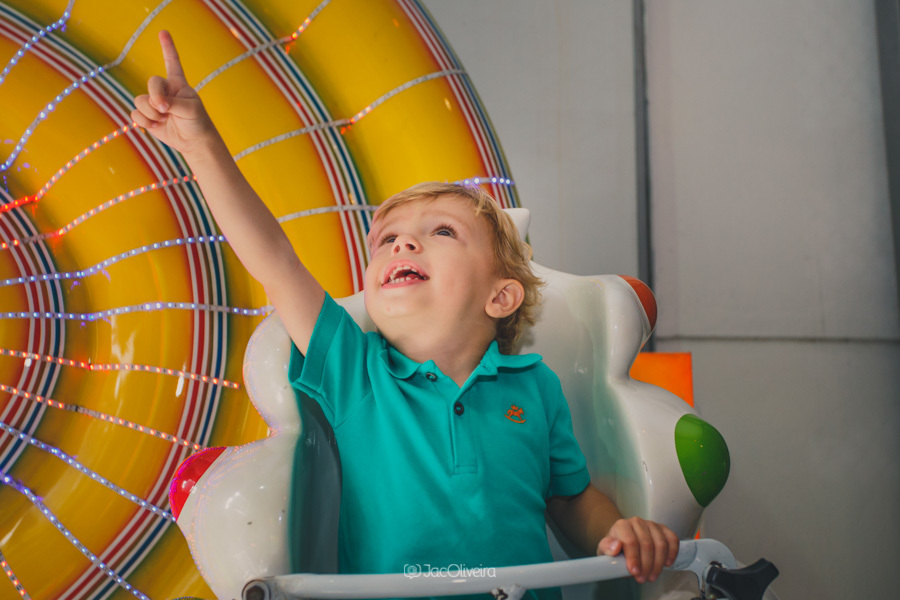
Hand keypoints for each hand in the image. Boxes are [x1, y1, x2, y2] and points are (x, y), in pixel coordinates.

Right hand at [131, 30, 213, 153]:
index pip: (172, 62)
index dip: (167, 47)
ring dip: (152, 113)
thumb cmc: (197, 122)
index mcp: (178, 84)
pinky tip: (157, 125)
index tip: (163, 32)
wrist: (194, 142)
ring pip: (140, 100)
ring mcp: (154, 102)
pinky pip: (136, 114)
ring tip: (165, 119)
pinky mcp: (146, 116)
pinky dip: (145, 122)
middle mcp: (164, 90)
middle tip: (165, 109)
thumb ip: (171, 102)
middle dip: (156, 97)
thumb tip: (154, 104)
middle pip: (152, 83)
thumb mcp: (189, 109)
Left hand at [597, 516, 679, 583]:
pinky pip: (672, 539)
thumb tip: (615, 546)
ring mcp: (652, 525)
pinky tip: (667, 564)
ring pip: (661, 544)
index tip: (634, 572)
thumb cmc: (615, 548)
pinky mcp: (663, 529)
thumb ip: (606, 548)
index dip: (634, 558)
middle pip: (647, 544)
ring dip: (658, 563)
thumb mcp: (604, 550)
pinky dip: (672, 552)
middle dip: (646, 565)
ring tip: (652, 576)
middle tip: (643, 579)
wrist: (622, 542)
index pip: (631, 541)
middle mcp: (637, 522)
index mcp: (622, 525)